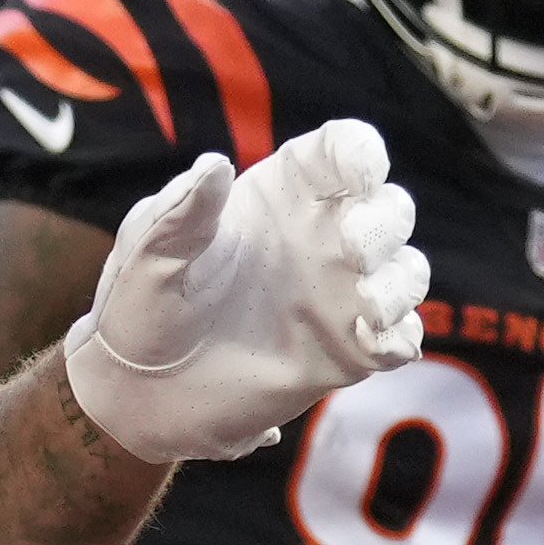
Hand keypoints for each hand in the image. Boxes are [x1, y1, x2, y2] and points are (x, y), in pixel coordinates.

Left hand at [64, 120, 425, 462]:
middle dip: (385, 222)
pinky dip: (400, 337)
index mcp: (278, 197)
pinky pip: (398, 337)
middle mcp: (320, 238)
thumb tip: (215, 165)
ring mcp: (338, 295)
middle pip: (388, 208)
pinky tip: (376, 346)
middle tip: (353, 247)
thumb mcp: (149, 253)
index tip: (361, 171)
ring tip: (368, 305)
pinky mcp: (345, 350)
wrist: (138, 392)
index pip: (339, 153)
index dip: (361, 152)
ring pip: (405, 271)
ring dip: (400, 282)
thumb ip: (183, 211)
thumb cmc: (141, 308)